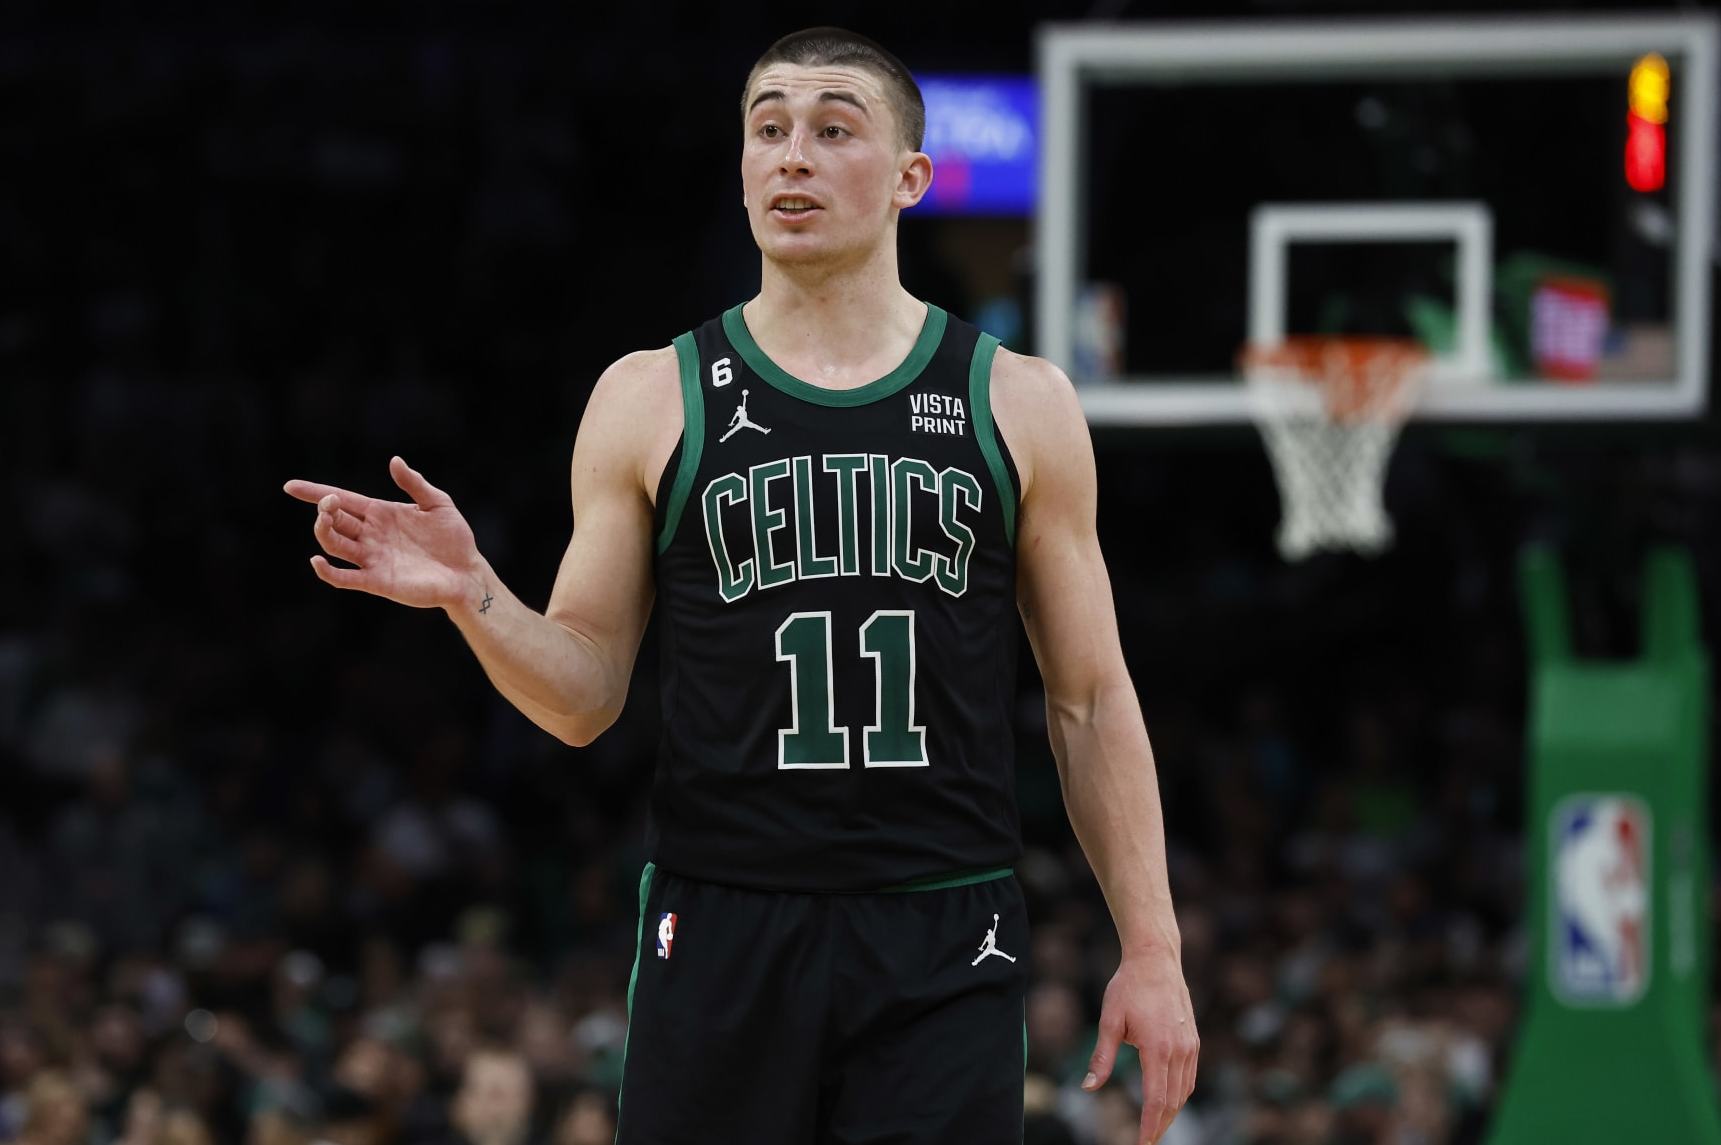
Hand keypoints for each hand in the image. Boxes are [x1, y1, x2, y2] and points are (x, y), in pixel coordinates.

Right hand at [284, 456, 480, 609]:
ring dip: (324, 532)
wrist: (467, 572)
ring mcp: (371, 558)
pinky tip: (317, 562)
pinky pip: (344, 578)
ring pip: (334, 545)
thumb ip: (415, 483)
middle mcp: (370, 534)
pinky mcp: (376, 580)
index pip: (342, 499)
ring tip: (324, 518)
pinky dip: (327, 572)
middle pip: (335, 520)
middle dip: (324, 509)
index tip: (291, 486)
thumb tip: (394, 461)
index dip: (315, 492)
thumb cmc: (455, 538)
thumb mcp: (438, 503)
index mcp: (380, 513)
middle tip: (328, 502)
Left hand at [1082, 949, 1198, 1144]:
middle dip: (1160, 1125)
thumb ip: (1101, 1058)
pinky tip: (1168, 1100)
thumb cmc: (1129, 987)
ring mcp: (1190, 1045)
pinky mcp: (1194, 1040)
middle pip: (1173, 1100)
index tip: (1142, 1143)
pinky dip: (1180, 1094)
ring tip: (1155, 1126)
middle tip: (1146, 1141)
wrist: (1156, 960)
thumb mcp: (1109, 1021)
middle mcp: (1179, 1050)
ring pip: (1184, 1091)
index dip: (1149, 1125)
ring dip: (1171, 1111)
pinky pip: (1190, 1076)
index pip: (1156, 1098)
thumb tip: (1088, 1087)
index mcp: (1157, 1047)